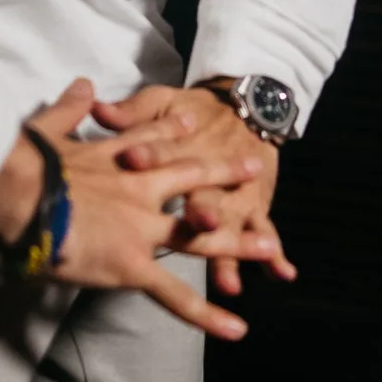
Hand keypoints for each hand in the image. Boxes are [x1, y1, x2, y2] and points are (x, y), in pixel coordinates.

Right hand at [0, 78, 265, 339]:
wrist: (20, 196)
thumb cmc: (25, 166)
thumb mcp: (49, 128)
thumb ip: (70, 107)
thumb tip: (83, 84)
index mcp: (117, 159)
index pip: (154, 138)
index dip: (175, 130)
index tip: (195, 119)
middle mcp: (139, 189)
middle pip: (191, 178)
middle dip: (223, 174)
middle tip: (253, 167)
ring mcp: (141, 228)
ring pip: (198, 236)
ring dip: (234, 243)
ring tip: (267, 247)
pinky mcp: (133, 264)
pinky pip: (174, 295)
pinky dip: (206, 314)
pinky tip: (235, 328)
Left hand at [95, 84, 296, 297]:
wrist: (247, 107)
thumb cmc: (193, 109)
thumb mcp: (162, 101)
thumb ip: (132, 111)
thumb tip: (99, 109)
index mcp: (179, 147)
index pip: (161, 152)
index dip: (148, 154)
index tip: (132, 158)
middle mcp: (208, 177)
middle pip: (203, 196)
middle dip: (202, 211)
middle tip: (201, 221)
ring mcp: (234, 196)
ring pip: (233, 223)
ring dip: (233, 248)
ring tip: (229, 280)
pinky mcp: (255, 207)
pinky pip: (266, 230)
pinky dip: (276, 253)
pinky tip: (283, 273)